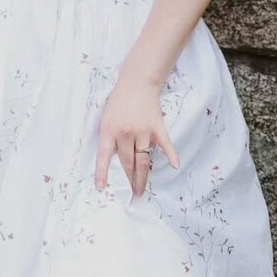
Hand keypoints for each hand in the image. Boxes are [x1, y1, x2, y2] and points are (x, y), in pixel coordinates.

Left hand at [94, 78, 179, 196]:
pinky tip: (175, 166)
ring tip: (140, 190)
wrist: (136, 83)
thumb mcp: (106, 118)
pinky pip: (165, 144)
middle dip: (128, 180)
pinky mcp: (157, 127)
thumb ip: (109, 137)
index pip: (104, 156)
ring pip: (143, 160)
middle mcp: (125, 132)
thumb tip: (115, 160)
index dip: (102, 173)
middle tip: (130, 193)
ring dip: (142, 177)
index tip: (102, 188)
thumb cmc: (118, 101)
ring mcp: (142, 131)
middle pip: (127, 162)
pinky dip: (171, 155)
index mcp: (109, 130)